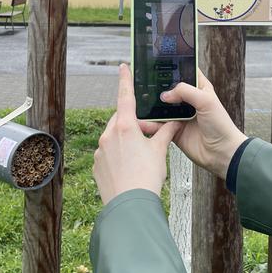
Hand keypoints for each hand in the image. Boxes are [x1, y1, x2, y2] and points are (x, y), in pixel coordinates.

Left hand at [93, 64, 180, 203]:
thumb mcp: (160, 151)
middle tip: (147, 134)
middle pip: (121, 120)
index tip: (123, 67)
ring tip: (140, 157)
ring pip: (114, 137)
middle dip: (132, 123)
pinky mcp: (96, 166)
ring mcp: (100, 151)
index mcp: (125, 127)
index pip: (125, 97)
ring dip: (125, 140)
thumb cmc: (146, 177)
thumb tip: (175, 122)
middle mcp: (108, 135)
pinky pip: (107, 153)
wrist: (130, 205)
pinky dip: (117, 155)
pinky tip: (129, 167)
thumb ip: (166, 133)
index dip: (126, 80)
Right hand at [139, 70, 245, 180]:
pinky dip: (150, 124)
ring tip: (137, 101)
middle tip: (141, 82)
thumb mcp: (206, 100)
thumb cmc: (220, 125)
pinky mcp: (174, 130)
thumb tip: (165, 94)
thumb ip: (185, 91)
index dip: (173, 66)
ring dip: (151, 106)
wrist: (221, 152)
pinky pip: (159, 125)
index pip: (184, 72)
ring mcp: (180, 115)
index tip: (156, 61)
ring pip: (161, 107)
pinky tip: (141, 121)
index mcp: (199, 88)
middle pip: (168, 89)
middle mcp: (188, 100)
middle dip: (156, 87)